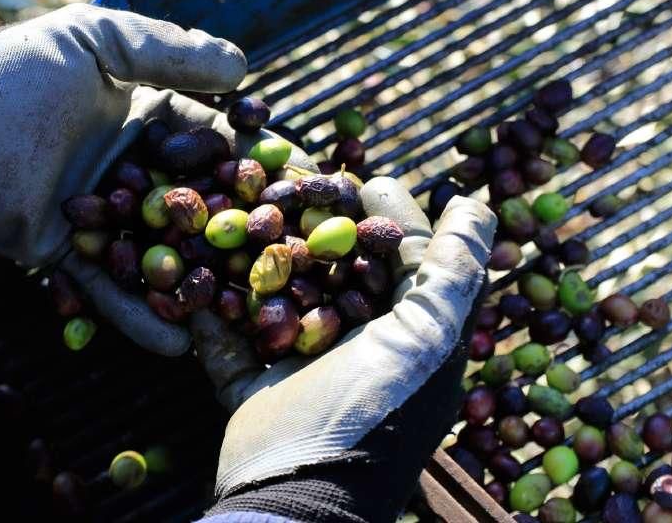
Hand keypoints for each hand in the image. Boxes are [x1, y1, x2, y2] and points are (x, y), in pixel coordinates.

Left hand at [0, 4, 312, 355]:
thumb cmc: (19, 74)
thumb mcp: (98, 43)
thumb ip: (167, 51)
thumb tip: (242, 68)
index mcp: (150, 121)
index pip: (216, 143)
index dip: (258, 160)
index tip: (304, 179)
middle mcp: (137, 172)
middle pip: (201, 204)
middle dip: (246, 229)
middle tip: (295, 254)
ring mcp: (107, 218)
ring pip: (163, 252)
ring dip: (202, 280)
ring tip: (247, 310)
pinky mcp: (71, 254)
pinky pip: (110, 289)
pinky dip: (141, 316)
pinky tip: (179, 343)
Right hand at [192, 178, 495, 521]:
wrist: (299, 495)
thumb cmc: (372, 411)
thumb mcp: (424, 339)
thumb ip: (451, 271)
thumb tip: (474, 203)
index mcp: (405, 332)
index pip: (399, 257)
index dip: (384, 215)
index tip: (360, 179)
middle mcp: (358, 345)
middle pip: (335, 270)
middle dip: (315, 228)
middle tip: (295, 187)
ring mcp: (304, 368)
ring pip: (279, 299)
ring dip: (258, 261)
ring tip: (242, 216)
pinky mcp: (257, 388)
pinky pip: (230, 343)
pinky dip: (212, 316)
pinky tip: (196, 279)